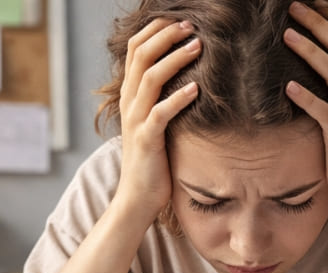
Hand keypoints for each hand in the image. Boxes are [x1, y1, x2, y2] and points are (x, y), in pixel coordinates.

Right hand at [116, 19, 201, 219]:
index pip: (135, 50)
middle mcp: (129, 103)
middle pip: (140, 56)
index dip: (155, 31)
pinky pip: (160, 114)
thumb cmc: (153, 160)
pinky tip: (197, 89)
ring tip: (198, 46)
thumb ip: (164, 99)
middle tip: (192, 25)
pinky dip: (178, 99)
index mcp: (130, 95)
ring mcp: (136, 121)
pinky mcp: (146, 141)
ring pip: (150, 79)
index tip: (180, 19)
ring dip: (175, 59)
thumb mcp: (156, 123)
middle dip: (166, 36)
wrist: (137, 198)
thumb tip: (191, 77)